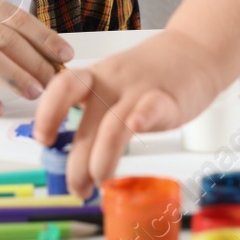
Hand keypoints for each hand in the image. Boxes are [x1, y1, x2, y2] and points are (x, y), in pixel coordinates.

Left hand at [32, 29, 223, 198]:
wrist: (195, 50)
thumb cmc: (151, 76)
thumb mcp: (114, 87)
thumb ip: (96, 118)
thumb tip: (77, 165)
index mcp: (96, 79)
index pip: (62, 87)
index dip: (47, 113)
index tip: (44, 140)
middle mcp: (113, 82)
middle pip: (87, 123)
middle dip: (77, 163)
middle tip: (78, 189)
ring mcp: (141, 90)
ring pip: (113, 125)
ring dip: (101, 159)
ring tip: (100, 180)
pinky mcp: (169, 98)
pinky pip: (153, 107)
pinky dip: (143, 118)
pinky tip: (136, 129)